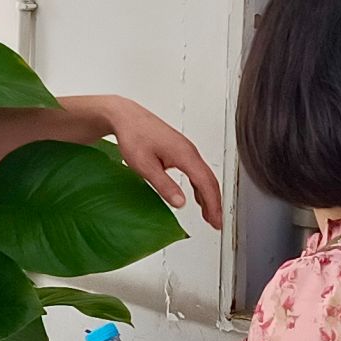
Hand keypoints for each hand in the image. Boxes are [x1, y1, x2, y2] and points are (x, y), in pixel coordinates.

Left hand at [104, 98, 222, 228]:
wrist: (125, 116)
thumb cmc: (133, 135)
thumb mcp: (145, 166)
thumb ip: (165, 185)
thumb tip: (181, 203)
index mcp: (184, 154)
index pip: (206, 183)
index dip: (213, 204)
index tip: (216, 221)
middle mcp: (189, 151)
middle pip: (209, 180)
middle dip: (215, 203)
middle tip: (216, 223)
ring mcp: (185, 150)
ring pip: (204, 175)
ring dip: (209, 195)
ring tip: (210, 215)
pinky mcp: (179, 150)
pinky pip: (196, 171)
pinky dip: (200, 186)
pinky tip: (198, 197)